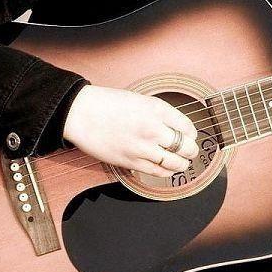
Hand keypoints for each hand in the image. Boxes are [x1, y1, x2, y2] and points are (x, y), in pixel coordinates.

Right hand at [61, 84, 202, 174]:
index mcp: (156, 109)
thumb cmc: (107, 104)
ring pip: (175, 163)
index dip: (191, 134)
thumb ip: (159, 113)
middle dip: (191, 151)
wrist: (81, 113)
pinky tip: (167, 168)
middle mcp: (153, 128)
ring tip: (182, 163)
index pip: (187, 127)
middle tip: (190, 151)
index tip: (190, 136)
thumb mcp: (140, 100)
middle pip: (186, 147)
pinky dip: (166, 172)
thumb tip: (176, 128)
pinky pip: (157, 172)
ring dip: (182, 164)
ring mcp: (142, 147)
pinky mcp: (131, 162)